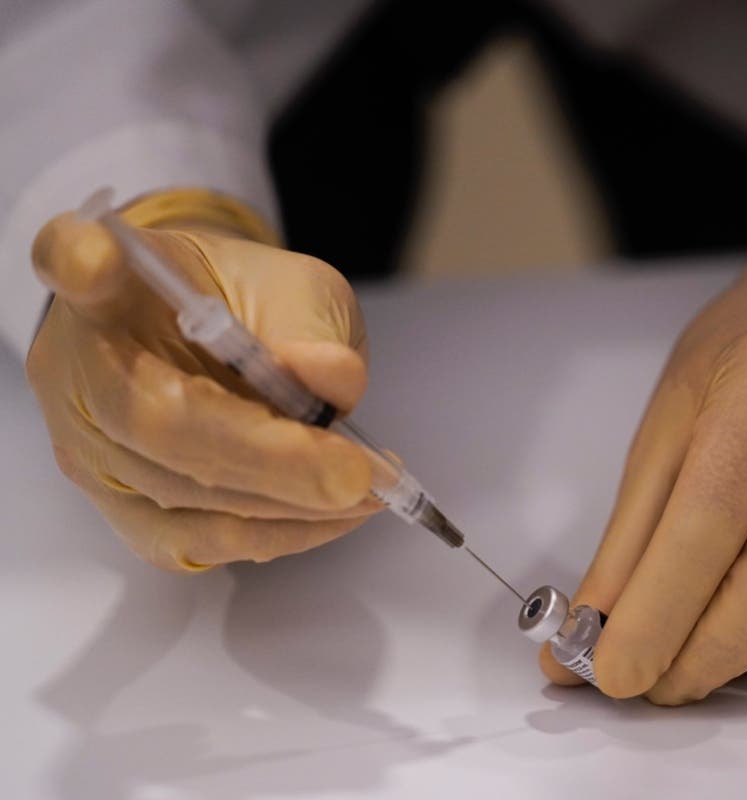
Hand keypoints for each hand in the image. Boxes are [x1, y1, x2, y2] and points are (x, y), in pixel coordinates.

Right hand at [27, 192, 375, 570]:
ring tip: (367, 492)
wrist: (223, 345)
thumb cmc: (251, 307)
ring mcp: (89, 447)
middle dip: (268, 456)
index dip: (77, 263)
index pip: (70, 261)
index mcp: (111, 284)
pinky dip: (275, 534)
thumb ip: (310, 323)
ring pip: (176, 495)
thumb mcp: (297, 289)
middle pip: (151, 418)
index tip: (93, 258)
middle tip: (356, 473)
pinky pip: (191, 542)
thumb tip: (328, 377)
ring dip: (286, 504)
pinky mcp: (122, 509)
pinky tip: (333, 515)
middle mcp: (76, 366)